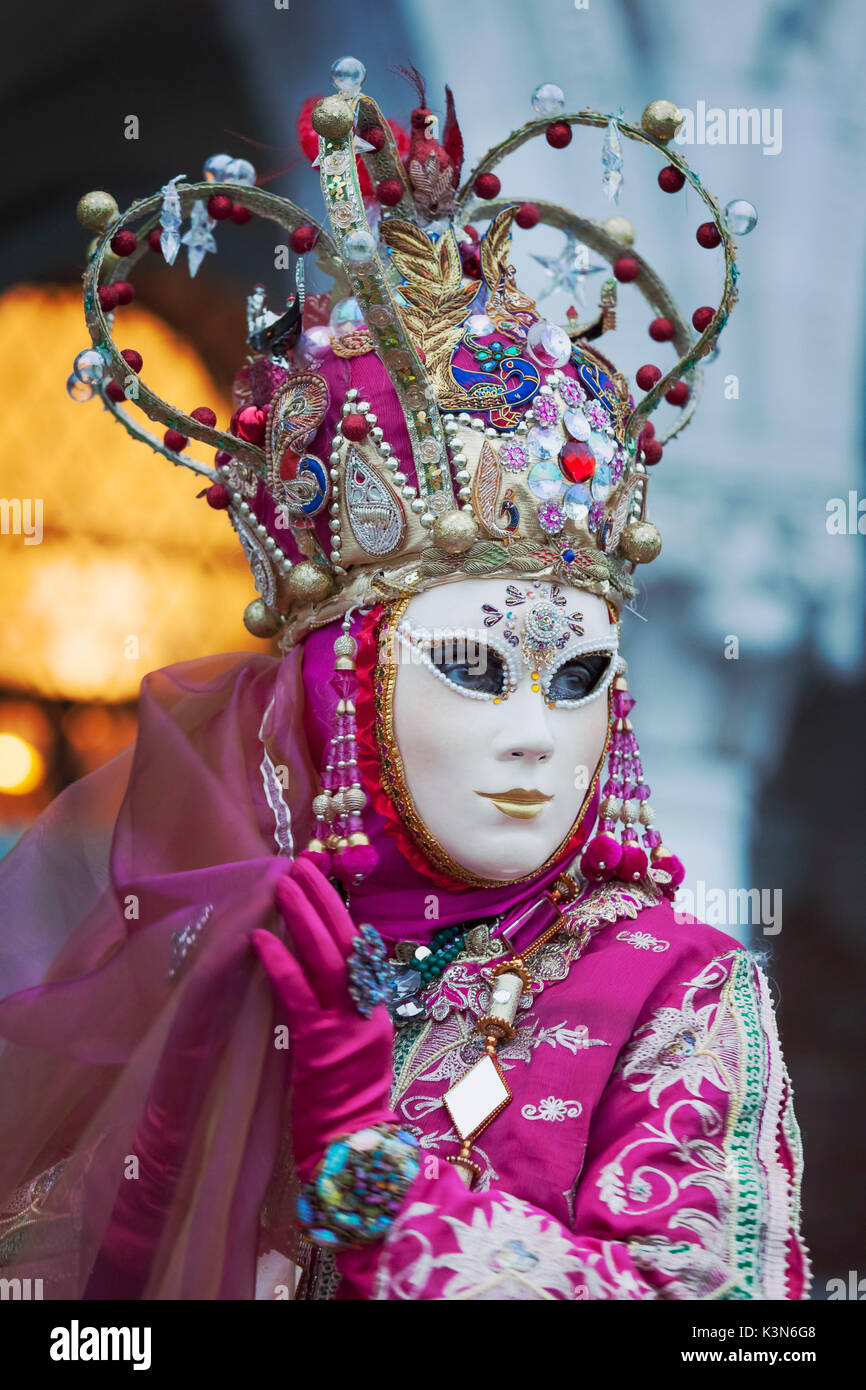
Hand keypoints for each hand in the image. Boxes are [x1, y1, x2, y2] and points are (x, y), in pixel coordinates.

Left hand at [251, 855, 396, 1180]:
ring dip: (303, 916)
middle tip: (300, 864)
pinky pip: (298, 994)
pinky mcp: (320, 1047)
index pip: (360, 949)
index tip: (321, 880)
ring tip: (282, 884)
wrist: (352, 1155)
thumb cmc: (346, 1109)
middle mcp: (368, 1013)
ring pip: (327, 958)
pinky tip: (261, 937)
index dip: (339, 912)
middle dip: (323, 899)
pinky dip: (280, 962)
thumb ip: (341, 1012)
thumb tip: (317, 972)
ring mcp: (347, 1028)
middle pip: (347, 942)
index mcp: (377, 1012)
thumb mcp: (353, 1052)